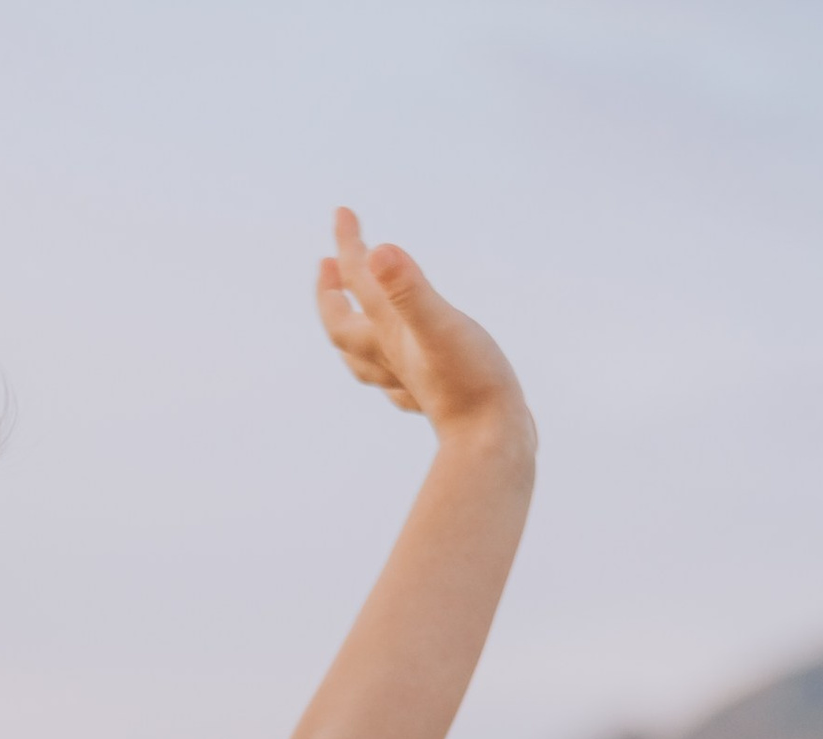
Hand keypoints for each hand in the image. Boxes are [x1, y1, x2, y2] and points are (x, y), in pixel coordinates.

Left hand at [315, 208, 526, 443]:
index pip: (357, 280)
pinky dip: (388, 365)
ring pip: (365, 357)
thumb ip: (408, 290)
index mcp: (388, 335)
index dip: (348, 244)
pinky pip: (397, 381)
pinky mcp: (436, 398)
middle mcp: (391, 358)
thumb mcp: (440, 325)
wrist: (494, 443)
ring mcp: (410, 381)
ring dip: (352, 329)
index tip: (342, 212)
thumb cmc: (470, 383)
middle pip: (345, 324)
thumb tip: (377, 252)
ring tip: (351, 311)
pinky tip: (396, 367)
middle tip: (329, 263)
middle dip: (333, 291)